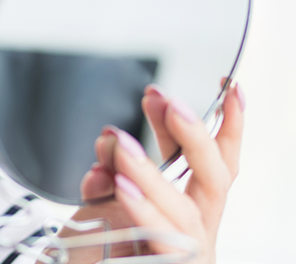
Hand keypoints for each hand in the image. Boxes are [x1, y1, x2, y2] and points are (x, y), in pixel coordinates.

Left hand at [71, 81, 244, 261]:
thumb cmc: (101, 252)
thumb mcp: (111, 199)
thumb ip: (116, 169)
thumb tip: (111, 139)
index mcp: (190, 209)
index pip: (218, 163)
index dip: (230, 126)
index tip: (230, 85)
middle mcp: (195, 233)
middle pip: (215, 181)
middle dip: (194, 137)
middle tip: (167, 101)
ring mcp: (184, 256)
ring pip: (183, 213)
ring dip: (150, 172)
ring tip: (119, 143)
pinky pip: (160, 242)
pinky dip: (141, 211)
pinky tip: (119, 187)